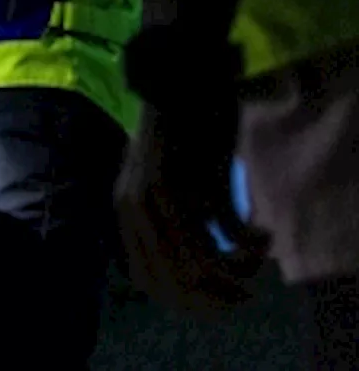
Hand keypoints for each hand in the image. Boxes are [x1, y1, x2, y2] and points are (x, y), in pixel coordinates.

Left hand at [115, 101, 268, 315]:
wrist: (175, 83)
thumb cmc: (172, 133)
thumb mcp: (155, 183)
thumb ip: (160, 221)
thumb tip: (185, 267)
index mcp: (123, 211)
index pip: (145, 280)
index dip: (182, 301)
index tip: (215, 304)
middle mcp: (135, 208)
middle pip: (173, 280)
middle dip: (214, 298)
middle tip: (244, 295)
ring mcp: (162, 195)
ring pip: (200, 264)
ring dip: (237, 273)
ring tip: (258, 260)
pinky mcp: (195, 180)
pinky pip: (226, 234)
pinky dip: (249, 244)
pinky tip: (263, 235)